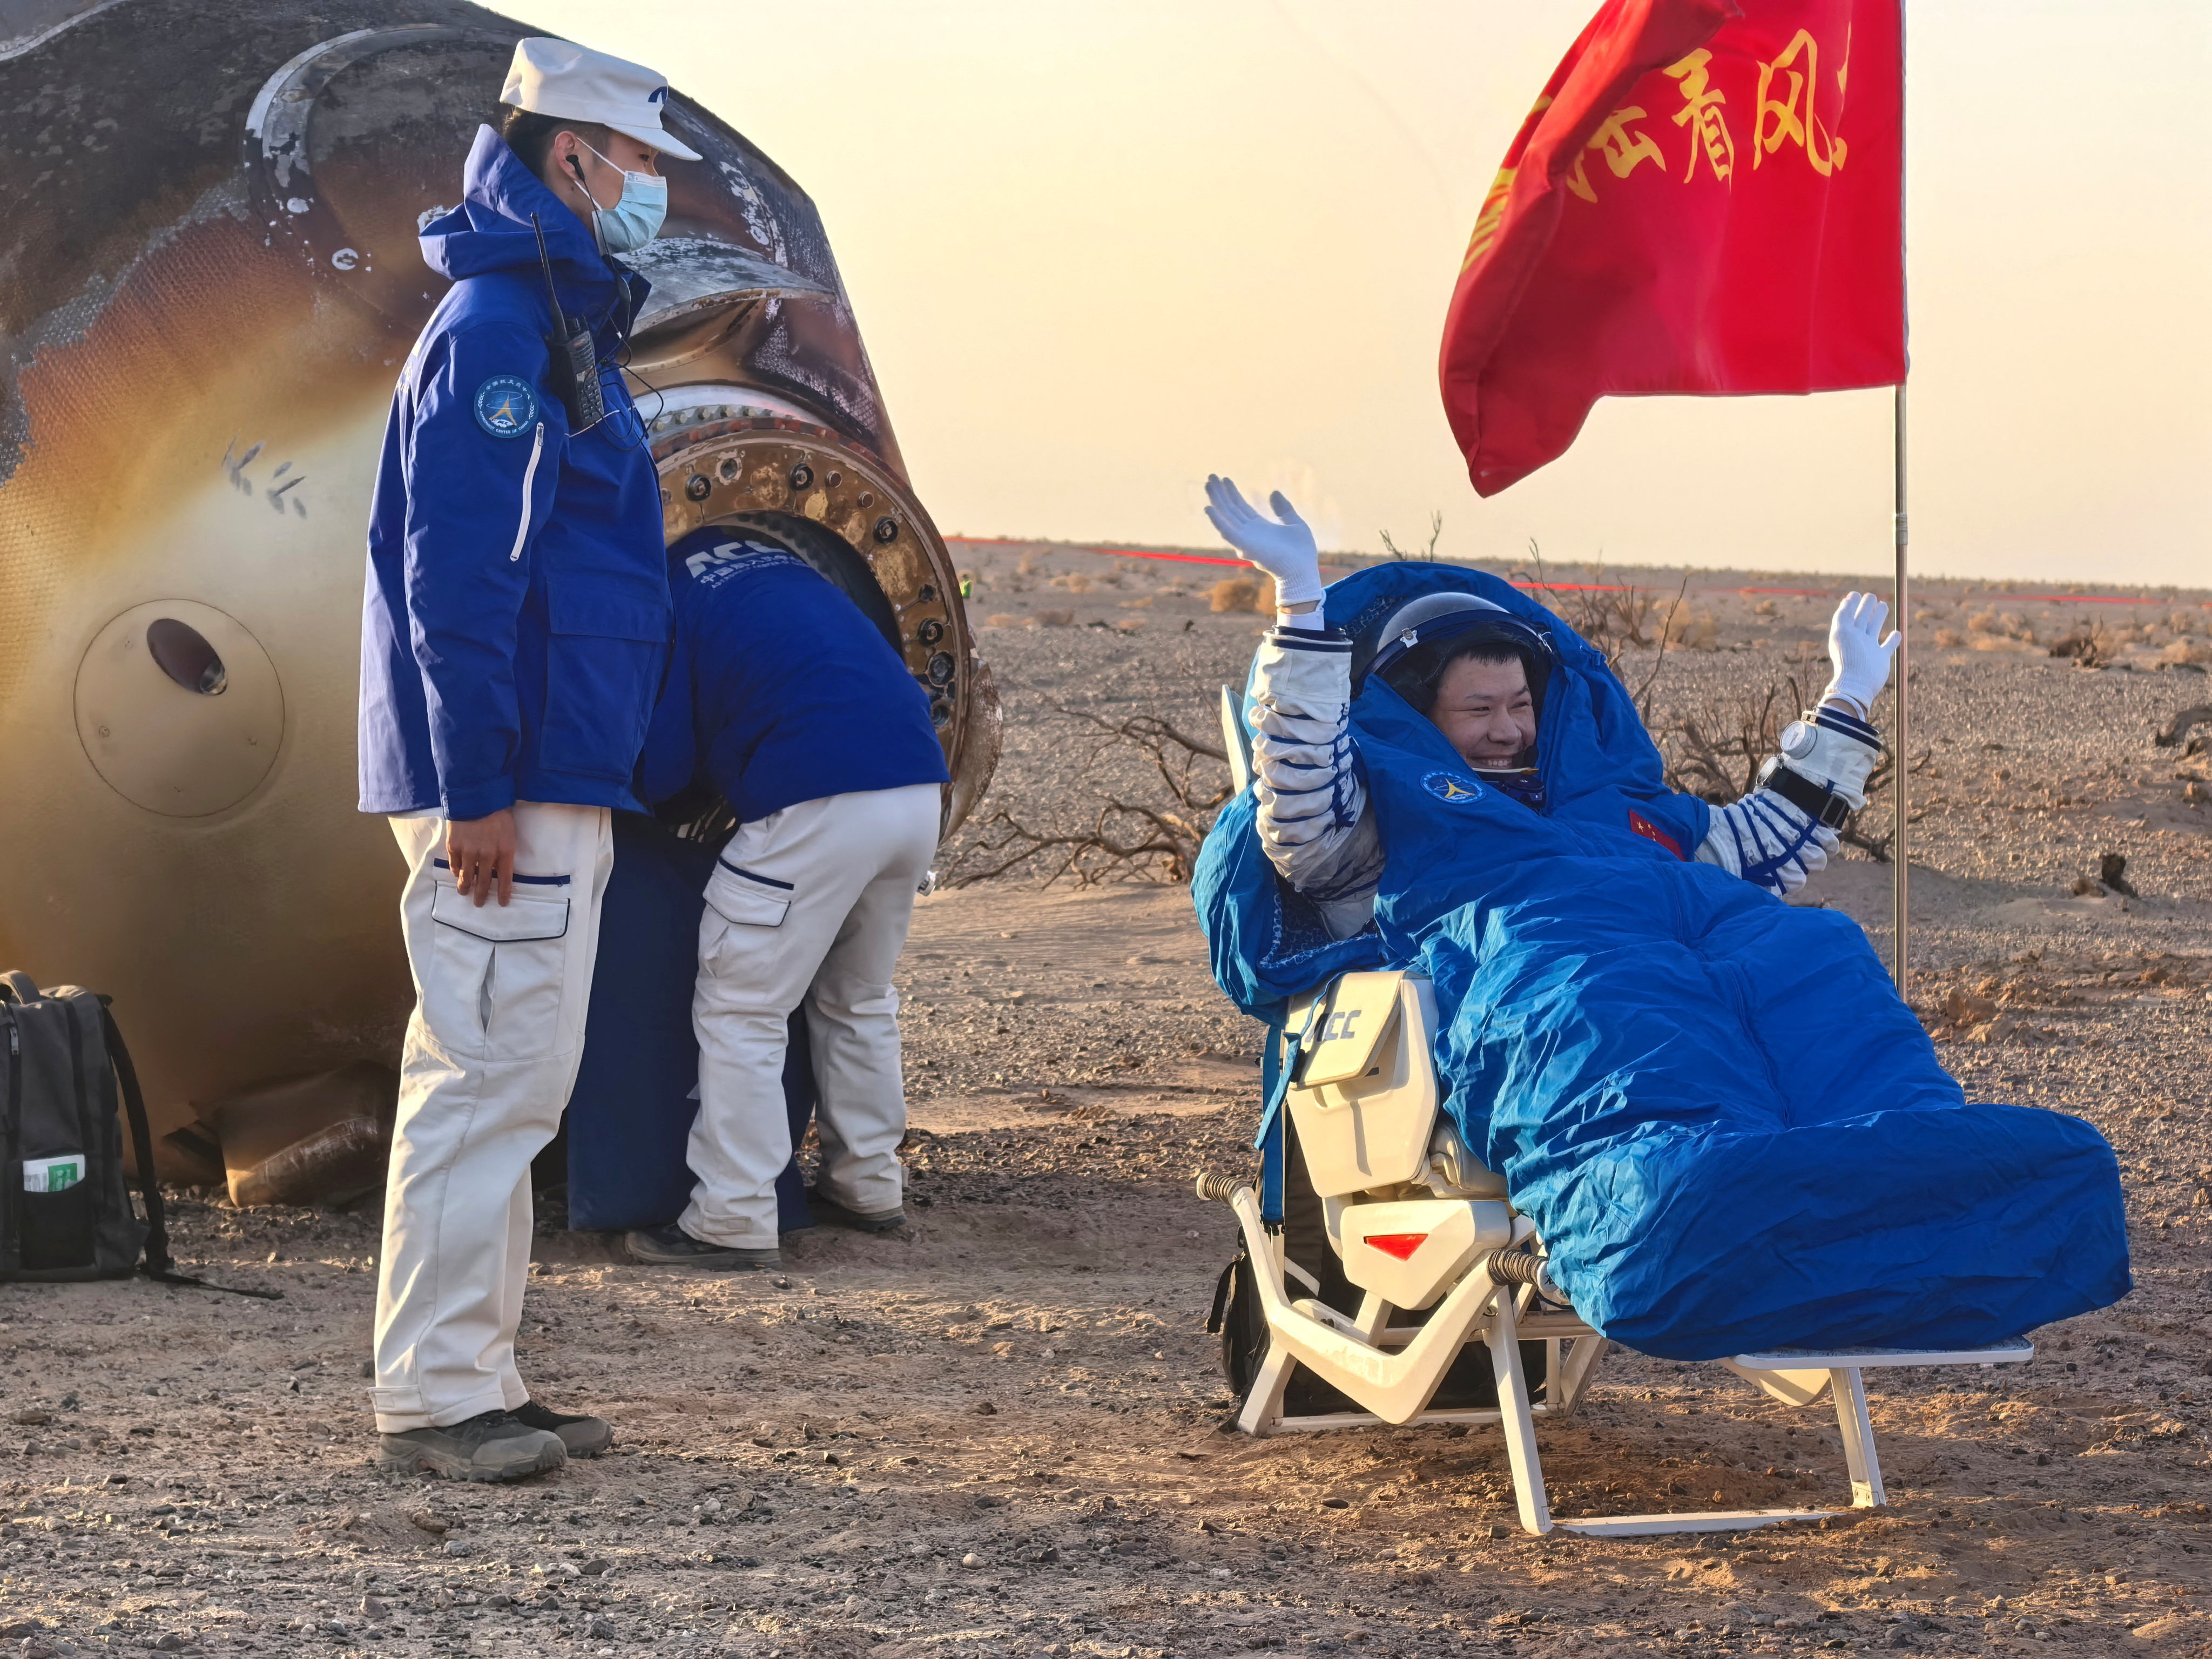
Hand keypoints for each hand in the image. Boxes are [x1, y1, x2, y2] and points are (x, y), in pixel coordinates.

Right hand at [446, 809, 516, 906]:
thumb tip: (498, 868)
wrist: (476, 797)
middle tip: (479, 903)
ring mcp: (469, 851)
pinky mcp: (454, 846)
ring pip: (466, 877)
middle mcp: (487, 855)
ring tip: (463, 893)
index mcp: (505, 851)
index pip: (506, 879)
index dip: (504, 893)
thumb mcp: (509, 833)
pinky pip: (454, 865)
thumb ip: (504, 851)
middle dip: (482, 895)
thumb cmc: (497, 813)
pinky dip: (455, 871)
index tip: (503, 903)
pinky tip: (457, 874)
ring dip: (465, 887)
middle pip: (484, 882)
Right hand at [1203, 475, 1322, 608]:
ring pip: (1226, 516)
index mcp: (1260, 527)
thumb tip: (1273, 492)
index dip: (1232, 493)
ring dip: (1216, 501)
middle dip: (1220, 493)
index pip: (1241, 507)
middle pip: (1230, 509)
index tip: (1225, 479)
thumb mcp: (1295, 523)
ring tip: (1208, 484)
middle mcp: (1249, 532)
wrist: (1302, 571)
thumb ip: (1283, 509)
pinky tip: (1208, 508)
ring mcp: (1246, 539)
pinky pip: (1228, 532)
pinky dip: (1218, 521)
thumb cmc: (1301, 552)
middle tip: (1211, 476)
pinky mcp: (1246, 546)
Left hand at [1823, 591, 1900, 715]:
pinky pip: (1888, 646)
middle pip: (1862, 619)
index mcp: (1845, 634)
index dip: (1851, 605)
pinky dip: (1893, 640)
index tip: (1855, 594)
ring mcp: (1869, 649)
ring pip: (1874, 629)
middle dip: (1866, 607)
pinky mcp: (1880, 658)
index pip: (1847, 615)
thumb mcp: (1842, 631)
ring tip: (1883, 605)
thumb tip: (1850, 598)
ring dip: (1878, 617)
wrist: (1857, 683)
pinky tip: (1896, 633)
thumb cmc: (1848, 657)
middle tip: (1871, 596)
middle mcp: (1856, 640)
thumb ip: (1844, 614)